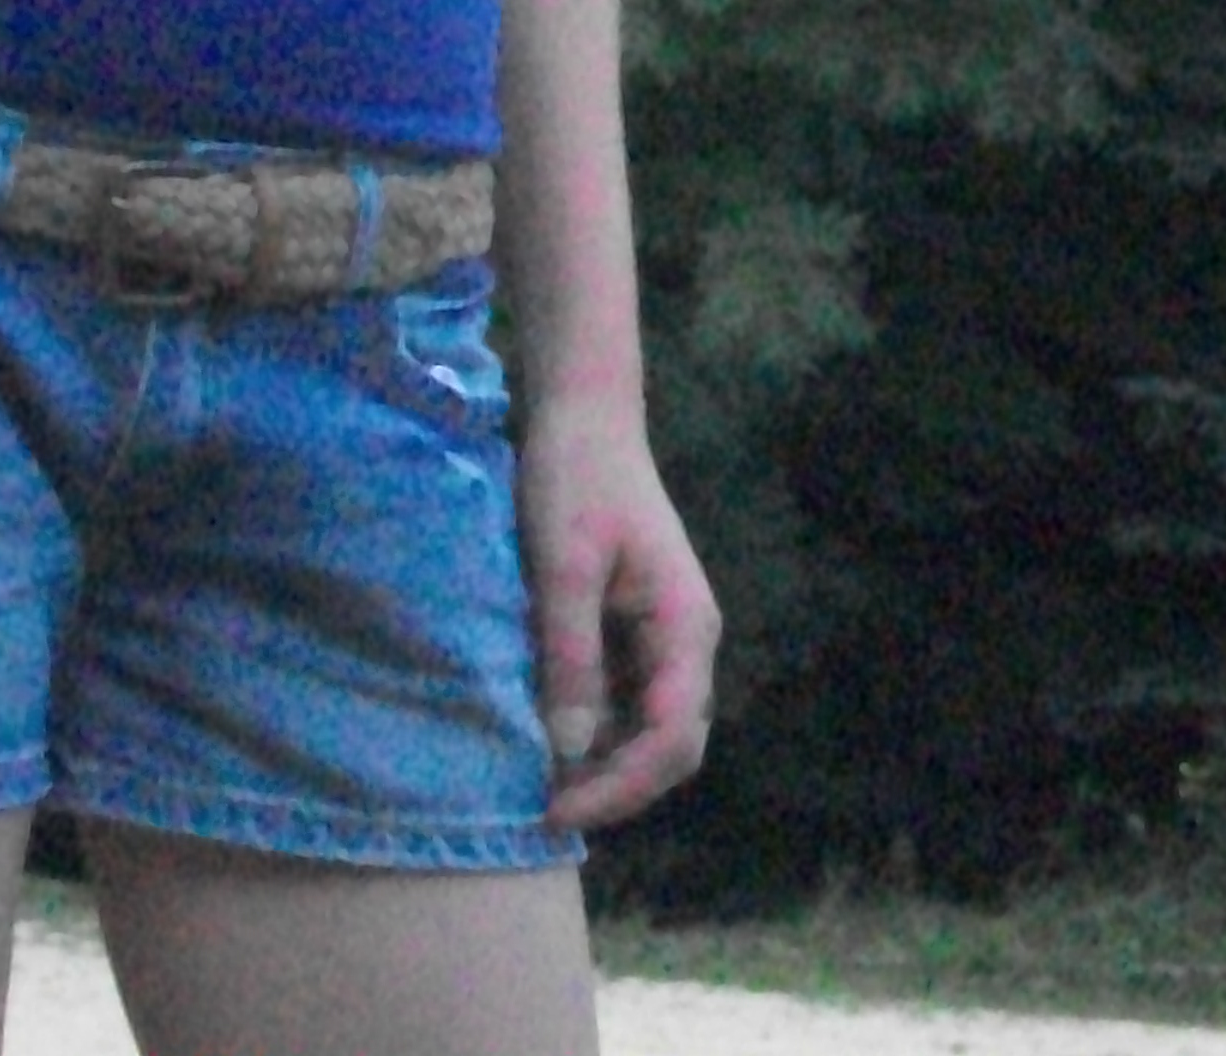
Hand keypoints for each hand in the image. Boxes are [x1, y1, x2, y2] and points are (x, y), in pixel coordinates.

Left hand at [516, 387, 719, 828]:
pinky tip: (543, 732)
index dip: (620, 788)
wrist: (583, 416)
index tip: (559, 808)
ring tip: (538, 781)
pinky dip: (590, 726)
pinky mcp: (634, 628)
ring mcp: (663, 636)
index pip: (672, 741)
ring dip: (601, 761)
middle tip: (545, 807)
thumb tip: (569, 749)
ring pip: (646, 727)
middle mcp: (686, 642)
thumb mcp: (564, 564)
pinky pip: (623, 697)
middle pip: (669, 746)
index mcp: (687, 628)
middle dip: (613, 785)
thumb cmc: (576, 478)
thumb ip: (570, 654)